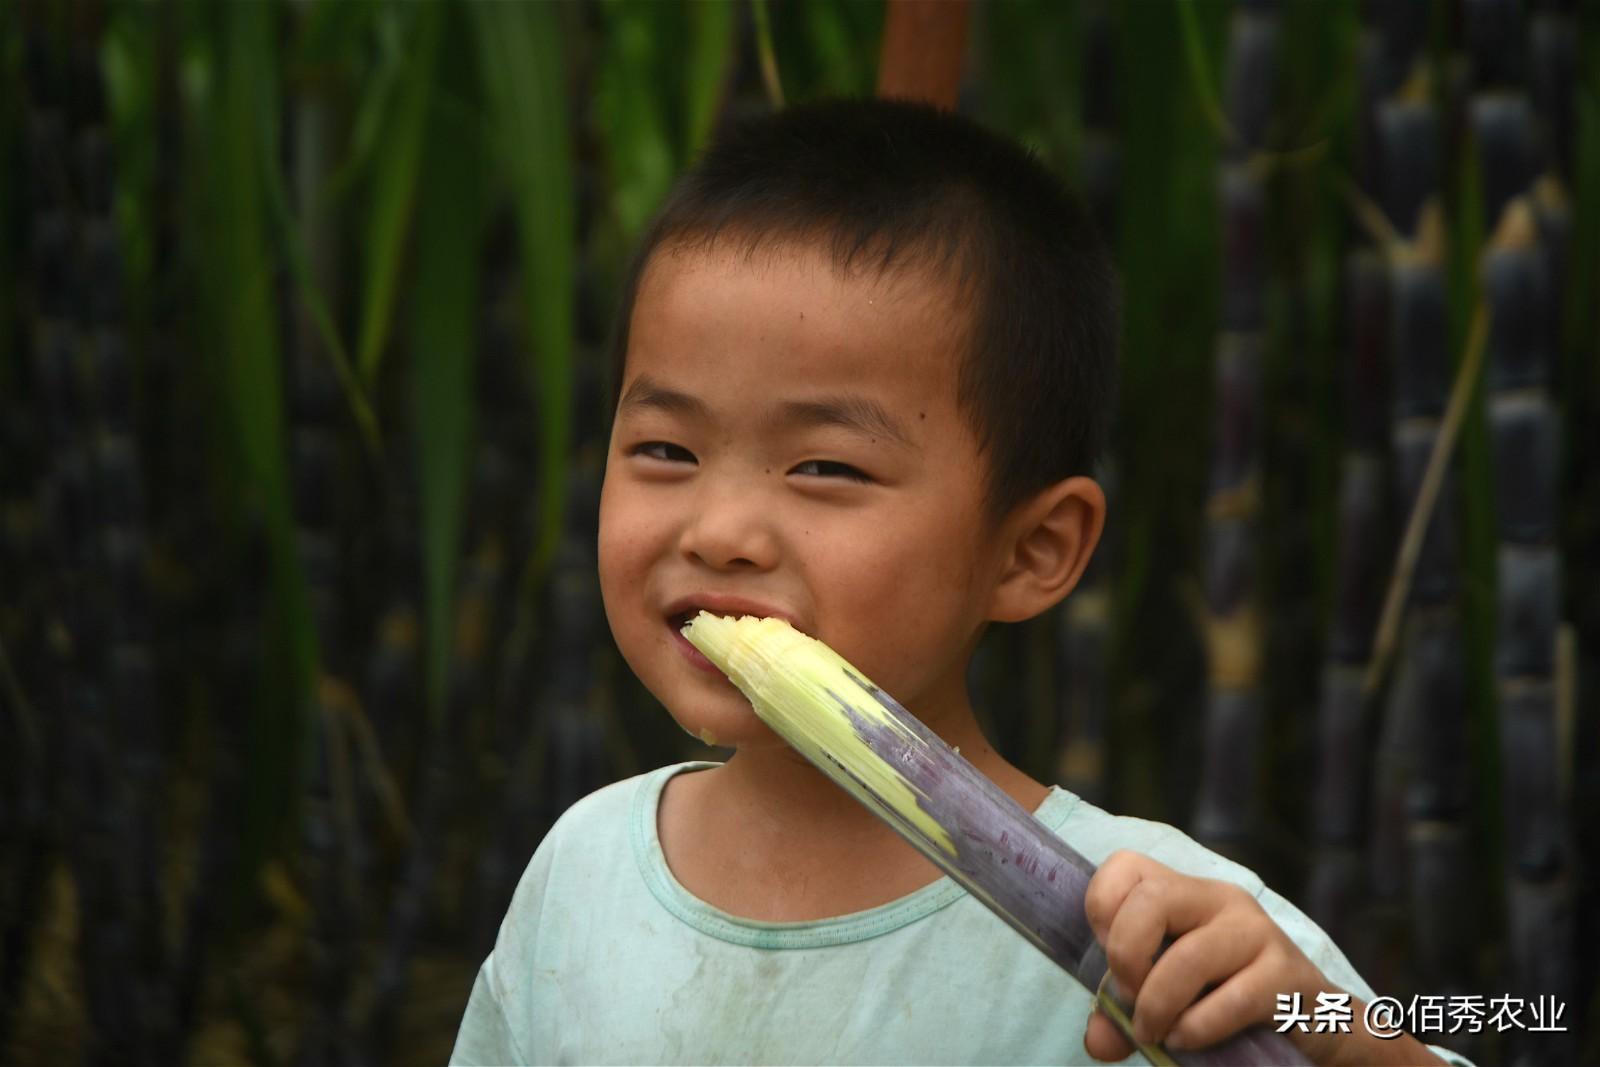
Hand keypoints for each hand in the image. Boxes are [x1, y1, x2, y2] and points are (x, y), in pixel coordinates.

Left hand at [1080, 851, 1445, 1064]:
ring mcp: (1257, 932)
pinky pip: (1232, 999)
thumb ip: (1125, 1013)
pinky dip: (1197, 1028)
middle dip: (1125, 955)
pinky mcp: (1287, 975)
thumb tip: (1098, 1041)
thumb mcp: (1168, 999)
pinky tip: (1186, 1041)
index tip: (1109, 958)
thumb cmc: (1226, 1000)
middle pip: (1151, 899)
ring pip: (1188, 957)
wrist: (1314, 1022)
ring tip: (1153, 1033)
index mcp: (1185, 892)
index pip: (1125, 867)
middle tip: (1129, 997)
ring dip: (1156, 1005)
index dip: (1102, 909)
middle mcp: (1221, 900)